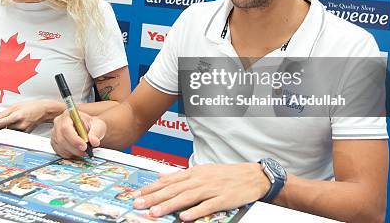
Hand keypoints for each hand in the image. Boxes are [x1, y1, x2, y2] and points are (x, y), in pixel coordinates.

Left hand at [0, 100, 59, 132]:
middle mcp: (20, 125)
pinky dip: (11, 129)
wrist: (44, 110)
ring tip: (7, 123)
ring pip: (8, 131)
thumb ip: (4, 113)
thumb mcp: (16, 105)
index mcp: (17, 116)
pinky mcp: (25, 133)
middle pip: (3, 129)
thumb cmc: (32, 106)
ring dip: (4, 128)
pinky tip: (13, 125)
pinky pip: (14, 132)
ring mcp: (23, 130)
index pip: (0, 123)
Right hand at [51, 111, 105, 157]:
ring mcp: (55, 133)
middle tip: (85, 151)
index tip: (84, 146)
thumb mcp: (98, 126)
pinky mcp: (54, 142)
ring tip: (83, 151)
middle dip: (74, 147)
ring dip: (73, 152)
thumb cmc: (91, 125)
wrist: (88, 130)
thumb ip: (96, 132)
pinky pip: (59, 151)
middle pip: (61, 138)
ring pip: (60, 146)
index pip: (66, 127)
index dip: (74, 139)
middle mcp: (59, 122)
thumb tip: (94, 141)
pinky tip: (76, 152)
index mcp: (68, 114)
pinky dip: (69, 154)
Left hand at [132, 163, 270, 220]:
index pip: (168, 180)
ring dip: (169, 205)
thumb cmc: (226, 174)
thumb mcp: (202, 170)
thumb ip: (181, 175)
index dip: (151, 188)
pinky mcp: (223, 199)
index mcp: (194, 172)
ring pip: (186, 197)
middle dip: (154, 197)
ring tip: (154, 213)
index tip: (137, 194)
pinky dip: (195, 212)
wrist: (252, 175)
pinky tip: (184, 218)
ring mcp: (211, 189)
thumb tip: (161, 176)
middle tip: (139, 204)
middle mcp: (200, 179)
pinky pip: (207, 206)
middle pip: (173, 189)